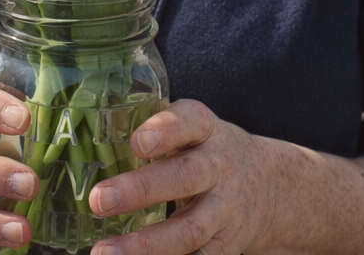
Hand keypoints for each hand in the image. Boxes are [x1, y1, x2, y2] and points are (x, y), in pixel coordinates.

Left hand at [87, 99, 275, 254]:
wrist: (272, 187)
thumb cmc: (208, 150)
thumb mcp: (193, 129)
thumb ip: (156, 131)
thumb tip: (92, 135)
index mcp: (206, 129)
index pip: (190, 122)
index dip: (165, 131)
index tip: (137, 142)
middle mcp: (218, 167)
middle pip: (186, 177)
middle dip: (142, 189)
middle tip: (100, 199)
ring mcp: (225, 210)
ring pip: (189, 230)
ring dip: (146, 245)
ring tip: (105, 252)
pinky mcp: (226, 246)